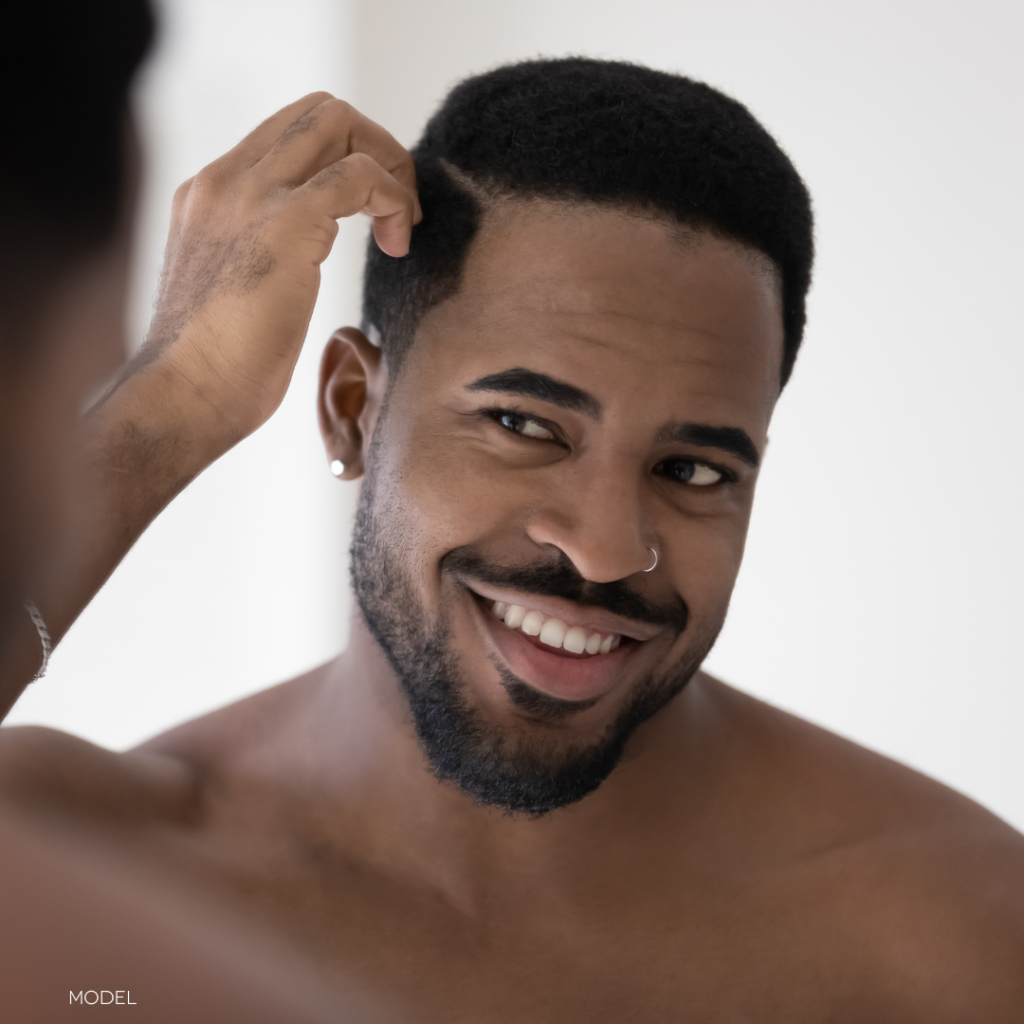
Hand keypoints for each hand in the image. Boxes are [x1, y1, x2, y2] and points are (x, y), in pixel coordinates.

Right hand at [138, 92, 420, 444]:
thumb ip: (260, 256)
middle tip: (397, 211)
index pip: (287, 135)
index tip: (368, 214)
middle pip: (318, 111)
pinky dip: (394, 200)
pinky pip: (360, 174)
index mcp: (209, 193)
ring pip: (339, 122)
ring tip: (400, 230)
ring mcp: (250, 194)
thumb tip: (301, 261)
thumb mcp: (232, 290)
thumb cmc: (211, 369)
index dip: (343, 159)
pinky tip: (396, 245)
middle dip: (376, 148)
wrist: (182, 396)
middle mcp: (224, 179)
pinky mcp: (286, 223)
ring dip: (390, 167)